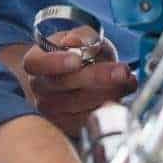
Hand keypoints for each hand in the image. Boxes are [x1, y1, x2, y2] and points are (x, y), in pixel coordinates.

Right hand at [23, 26, 137, 135]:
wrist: (77, 76)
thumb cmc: (77, 54)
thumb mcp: (82, 38)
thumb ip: (81, 37)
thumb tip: (75, 41)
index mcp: (35, 62)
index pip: (37, 63)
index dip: (56, 62)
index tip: (77, 60)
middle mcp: (39, 88)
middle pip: (63, 85)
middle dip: (96, 77)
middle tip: (120, 71)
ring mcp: (51, 109)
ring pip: (79, 104)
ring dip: (108, 92)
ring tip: (127, 80)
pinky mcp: (68, 125)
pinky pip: (89, 119)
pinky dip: (109, 106)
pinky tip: (122, 94)